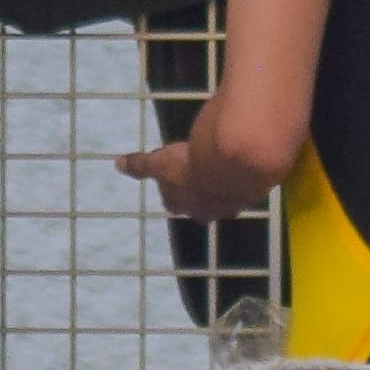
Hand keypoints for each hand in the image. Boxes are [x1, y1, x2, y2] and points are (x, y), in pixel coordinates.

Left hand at [117, 131, 270, 220]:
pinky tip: (243, 158)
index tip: (175, 170)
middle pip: (200, 205)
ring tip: (223, 162)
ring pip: (225, 197)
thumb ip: (140, 164)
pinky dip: (242, 174)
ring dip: (223, 184)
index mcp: (182, 204)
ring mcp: (232, 204)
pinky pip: (245, 184)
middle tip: (199, 171)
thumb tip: (117, 163)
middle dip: (199, 191)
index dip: (173, 186)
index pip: (174, 200)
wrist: (232, 164)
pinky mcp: (252, 192)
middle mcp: (206, 211)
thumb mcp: (160, 162)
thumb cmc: (190, 165)